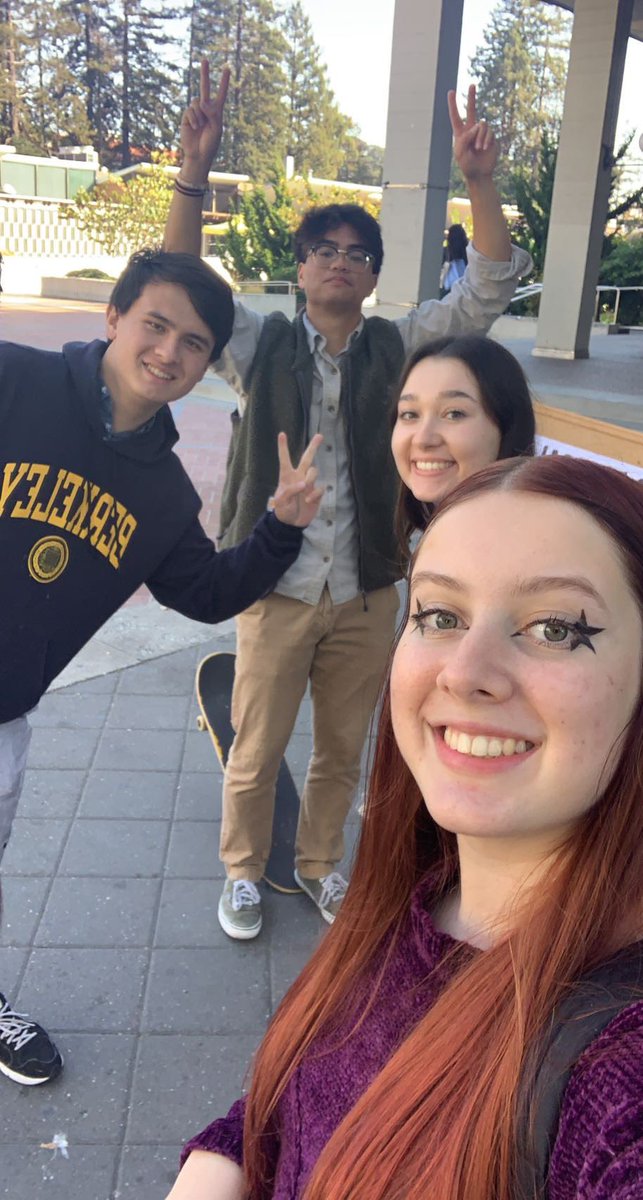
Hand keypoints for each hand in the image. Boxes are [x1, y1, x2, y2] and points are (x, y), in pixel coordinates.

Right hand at [180, 59, 229, 181]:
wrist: (198, 155)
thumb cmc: (210, 144)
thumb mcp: (216, 129)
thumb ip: (213, 114)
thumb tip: (203, 101)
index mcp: (216, 112)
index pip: (221, 94)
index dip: (223, 82)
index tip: (227, 69)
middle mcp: (206, 109)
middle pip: (205, 88)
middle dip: (205, 73)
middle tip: (205, 59)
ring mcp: (196, 112)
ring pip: (197, 102)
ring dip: (200, 114)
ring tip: (201, 127)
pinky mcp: (187, 116)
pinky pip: (191, 110)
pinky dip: (194, 119)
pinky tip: (195, 128)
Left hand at [270, 433, 323, 527]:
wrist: (292, 523)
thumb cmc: (283, 511)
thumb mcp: (281, 502)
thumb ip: (290, 491)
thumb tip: (303, 484)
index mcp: (287, 477)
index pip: (285, 459)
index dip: (283, 447)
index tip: (282, 434)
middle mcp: (299, 477)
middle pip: (307, 459)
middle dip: (313, 447)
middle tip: (320, 436)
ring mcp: (308, 484)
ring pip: (314, 471)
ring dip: (311, 478)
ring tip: (305, 489)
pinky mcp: (316, 493)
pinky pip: (320, 488)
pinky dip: (315, 494)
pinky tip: (308, 500)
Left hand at [448, 84, 497, 181]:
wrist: (479, 173)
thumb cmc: (467, 164)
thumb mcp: (460, 152)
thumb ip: (465, 137)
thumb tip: (477, 125)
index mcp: (460, 133)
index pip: (455, 116)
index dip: (453, 104)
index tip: (451, 92)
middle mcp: (471, 130)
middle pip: (471, 110)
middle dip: (472, 97)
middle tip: (472, 85)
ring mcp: (482, 132)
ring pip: (482, 124)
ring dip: (480, 137)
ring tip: (478, 148)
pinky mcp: (491, 137)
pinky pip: (489, 131)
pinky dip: (486, 139)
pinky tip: (484, 148)